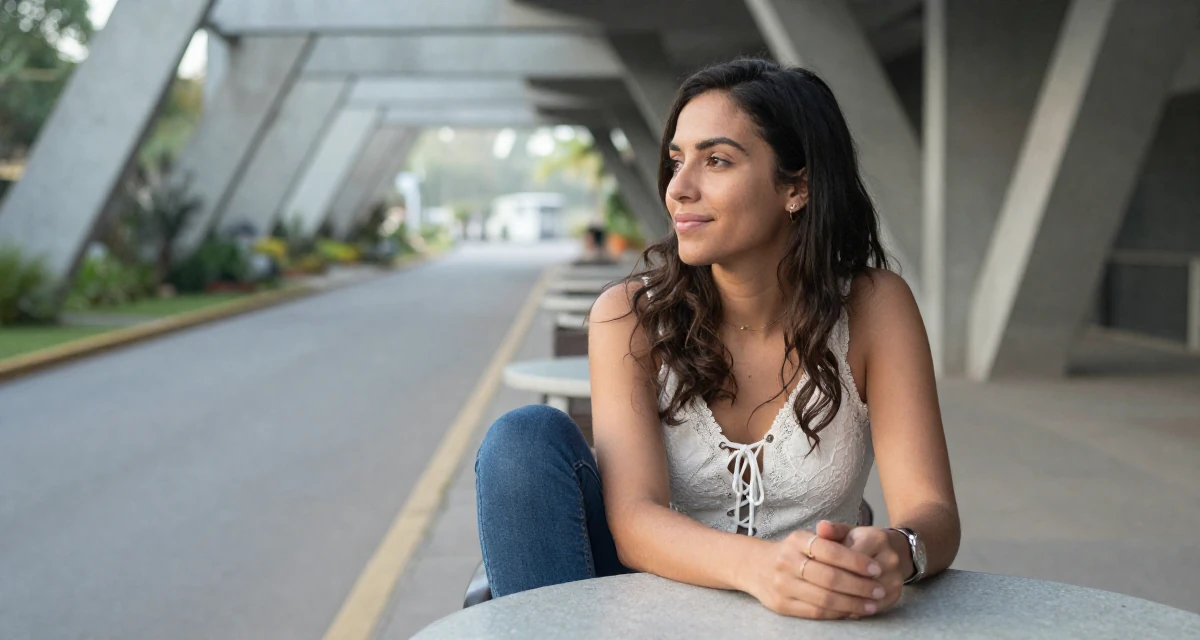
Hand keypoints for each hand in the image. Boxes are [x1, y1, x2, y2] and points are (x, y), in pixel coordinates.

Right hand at [743, 524, 886, 619]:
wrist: (755, 566)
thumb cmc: (791, 552)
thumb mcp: (806, 538)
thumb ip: (832, 537)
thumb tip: (859, 543)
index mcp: (796, 541)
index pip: (830, 551)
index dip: (856, 561)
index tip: (876, 569)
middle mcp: (786, 562)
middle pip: (829, 578)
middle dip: (859, 586)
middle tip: (879, 590)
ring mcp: (782, 585)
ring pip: (824, 599)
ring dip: (852, 604)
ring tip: (871, 604)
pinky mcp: (782, 605)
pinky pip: (815, 612)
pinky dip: (837, 613)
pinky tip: (852, 611)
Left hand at [815, 521, 907, 615]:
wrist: (894, 550)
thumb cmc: (862, 541)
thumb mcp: (847, 531)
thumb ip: (833, 531)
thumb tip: (821, 527)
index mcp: (876, 538)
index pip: (851, 556)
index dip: (830, 566)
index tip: (812, 572)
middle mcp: (890, 558)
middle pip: (859, 578)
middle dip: (836, 586)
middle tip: (814, 592)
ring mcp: (896, 579)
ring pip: (867, 596)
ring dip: (845, 602)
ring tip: (824, 603)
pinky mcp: (896, 595)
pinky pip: (873, 607)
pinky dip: (856, 611)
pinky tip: (839, 611)